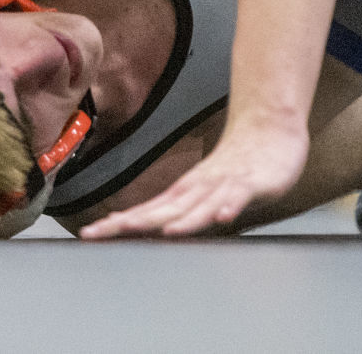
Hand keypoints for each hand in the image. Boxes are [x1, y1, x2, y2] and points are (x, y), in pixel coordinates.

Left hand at [79, 112, 308, 238]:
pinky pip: (240, 196)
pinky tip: (223, 217)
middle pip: (164, 209)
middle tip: (105, 232)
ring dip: (183, 219)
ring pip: (200, 204)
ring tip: (165, 232)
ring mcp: (225, 184)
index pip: (146, 211)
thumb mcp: (200, 189)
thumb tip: (138, 221)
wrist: (270, 127)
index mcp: (185, 191)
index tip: (91, 233)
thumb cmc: (236, 164)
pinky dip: (231, 206)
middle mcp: (199, 188)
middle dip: (134, 222)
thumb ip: (175, 208)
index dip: (120, 223)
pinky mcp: (253, 183)